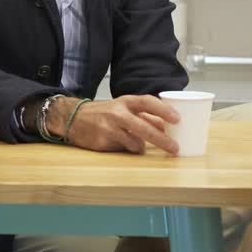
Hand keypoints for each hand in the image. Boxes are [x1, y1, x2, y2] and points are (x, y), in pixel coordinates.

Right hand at [47, 95, 180, 154]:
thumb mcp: (123, 108)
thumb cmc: (104, 113)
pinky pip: (123, 150)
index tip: (178, 119)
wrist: (73, 118)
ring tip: (137, 144)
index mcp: (125, 101)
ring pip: (135, 143)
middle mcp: (117, 113)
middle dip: (162, 140)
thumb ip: (144, 115)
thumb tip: (167, 126)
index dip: (164, 110)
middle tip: (175, 148)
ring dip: (141, 147)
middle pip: (144, 128)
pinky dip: (127, 150)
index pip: (147, 102)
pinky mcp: (103, 143)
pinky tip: (119, 144)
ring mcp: (109, 129)